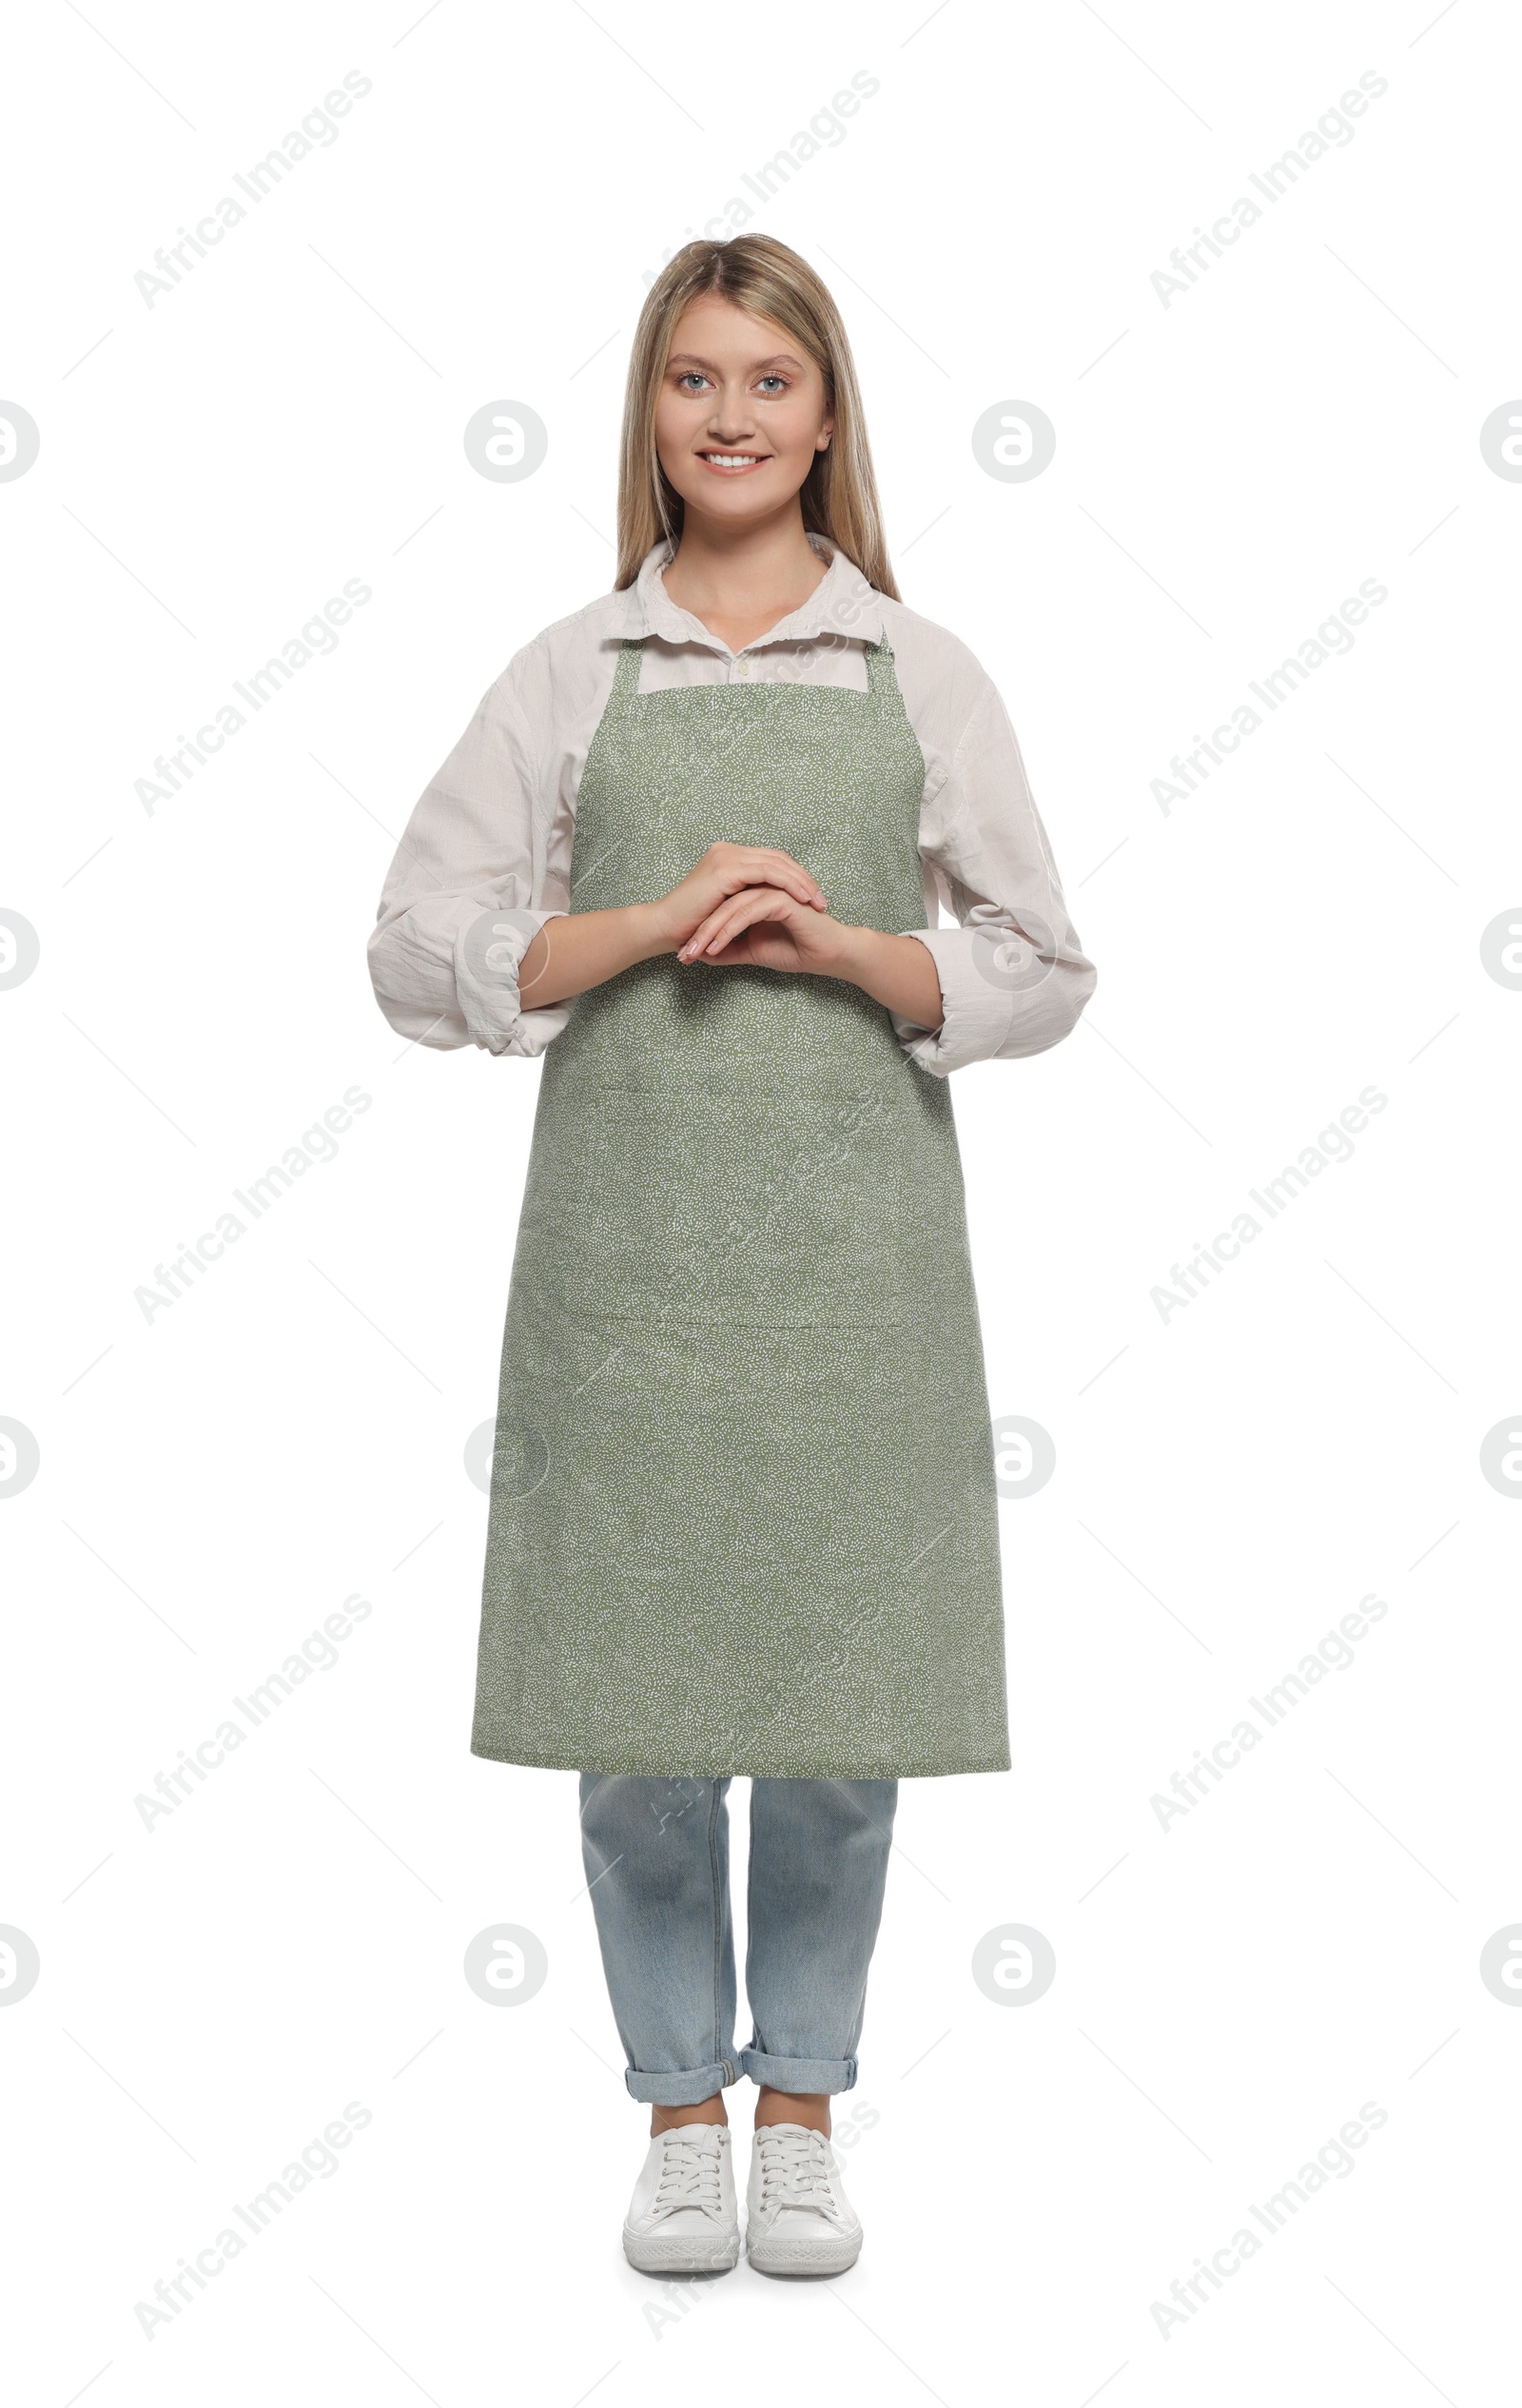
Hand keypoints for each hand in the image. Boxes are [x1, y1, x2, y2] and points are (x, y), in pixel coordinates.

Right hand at [645, 843, 827, 951]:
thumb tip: (772, 910)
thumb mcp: (726, 909)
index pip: (771, 861)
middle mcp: (728, 851)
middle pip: (778, 858)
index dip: (795, 878)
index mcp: (728, 858)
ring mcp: (727, 857)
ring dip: (801, 882)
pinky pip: (768, 873)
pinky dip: (788, 885)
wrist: (663, 928)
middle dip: (804, 879)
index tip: (812, 899)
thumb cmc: (690, 926)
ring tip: (817, 902)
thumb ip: (746, 901)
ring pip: (777, 863)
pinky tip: (801, 900)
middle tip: (822, 900)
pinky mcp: (726, 869)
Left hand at [676, 883, 852, 976]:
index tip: (686, 954)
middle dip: (700, 930)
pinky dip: (729, 929)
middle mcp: (762, 887)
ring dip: (710, 930)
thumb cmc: (796, 951)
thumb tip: (702, 953)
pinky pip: (747, 911)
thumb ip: (729, 949)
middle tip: (684, 954)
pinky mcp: (782, 898)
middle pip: (722, 904)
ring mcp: (772, 889)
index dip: (701, 930)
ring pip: (731, 906)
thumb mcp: (752, 952)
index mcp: (755, 894)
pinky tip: (716, 946)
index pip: (720, 906)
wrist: (827, 956)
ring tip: (695, 952)